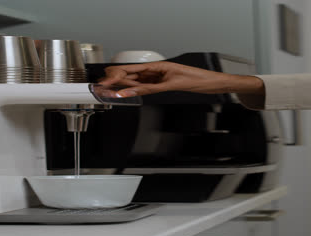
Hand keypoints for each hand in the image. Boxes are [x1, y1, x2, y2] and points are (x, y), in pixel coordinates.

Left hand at [98, 61, 264, 97]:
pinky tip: (125, 92)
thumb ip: (157, 82)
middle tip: (100, 85)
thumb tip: (142, 85)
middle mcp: (157, 71)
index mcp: (157, 69)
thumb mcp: (172, 81)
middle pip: (132, 74)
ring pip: (137, 79)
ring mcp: (162, 75)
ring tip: (106, 87)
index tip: (105, 81)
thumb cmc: (195, 80)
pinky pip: (148, 86)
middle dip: (114, 80)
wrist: (210, 81)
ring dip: (120, 83)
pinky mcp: (168, 81)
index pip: (133, 72)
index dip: (117, 76)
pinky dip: (135, 89)